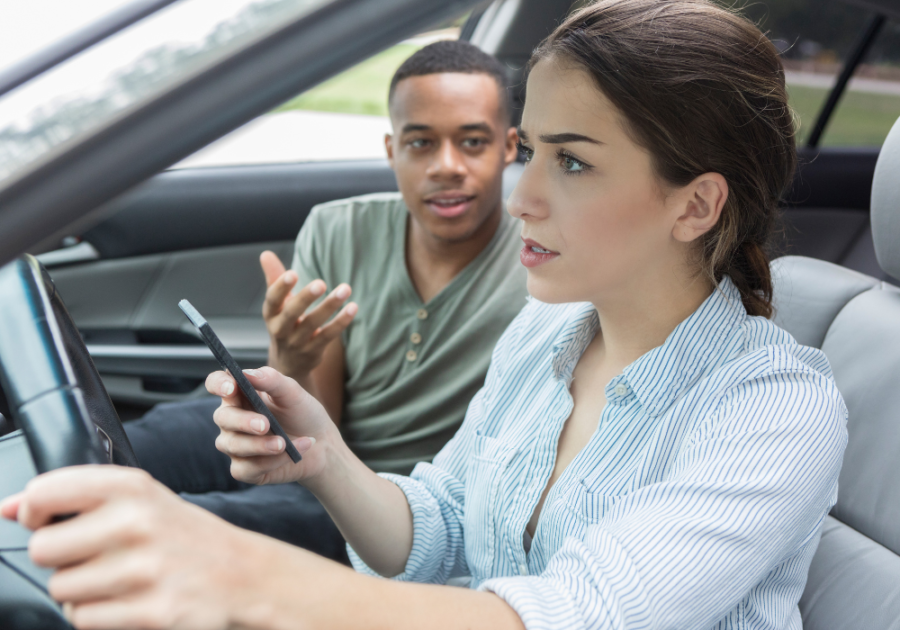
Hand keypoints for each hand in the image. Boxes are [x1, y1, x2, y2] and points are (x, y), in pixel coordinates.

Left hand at [0, 466, 262, 629]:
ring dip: (79, 592)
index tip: (46, 520)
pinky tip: (126, 601)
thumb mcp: (141, 499)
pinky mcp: (150, 612)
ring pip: (61, 590)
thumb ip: (75, 497)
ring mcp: (143, 570)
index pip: (45, 492)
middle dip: (59, 560)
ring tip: (116, 581)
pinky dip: (98, 616)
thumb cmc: (183, 535)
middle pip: (43, 549)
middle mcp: (137, 523)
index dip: (34, 511)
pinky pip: (84, 620)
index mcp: (133, 487)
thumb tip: (7, 507)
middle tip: (93, 556)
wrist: (241, 574)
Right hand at [206, 366, 337, 485]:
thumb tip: (248, 373)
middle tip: (265, 424)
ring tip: (284, 443)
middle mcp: (232, 420)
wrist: (323, 445)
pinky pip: (246, 469)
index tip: (230, 387)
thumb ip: (272, 380)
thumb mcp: (293, 393)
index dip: (218, 384)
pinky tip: (290, 454)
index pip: (216, 384)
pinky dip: (270, 462)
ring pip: (232, 445)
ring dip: (259, 445)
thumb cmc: (303, 414)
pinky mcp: (245, 469)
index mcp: (240, 395)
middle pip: (223, 417)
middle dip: (243, 421)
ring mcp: (236, 445)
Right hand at [260, 251, 356, 380]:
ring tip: (345, 288)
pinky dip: (341, 322)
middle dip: (305, 298)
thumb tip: (266, 253)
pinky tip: (353, 307)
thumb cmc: (284, 323)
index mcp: (270, 314)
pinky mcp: (314, 351)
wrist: (288, 364)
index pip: (272, 300)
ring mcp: (297, 342)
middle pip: (291, 313)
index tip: (292, 273)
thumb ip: (274, 278)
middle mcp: (280, 330)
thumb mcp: (277, 304)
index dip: (280, 287)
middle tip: (321, 283)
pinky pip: (328, 335)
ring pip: (313, 324)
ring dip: (330, 306)